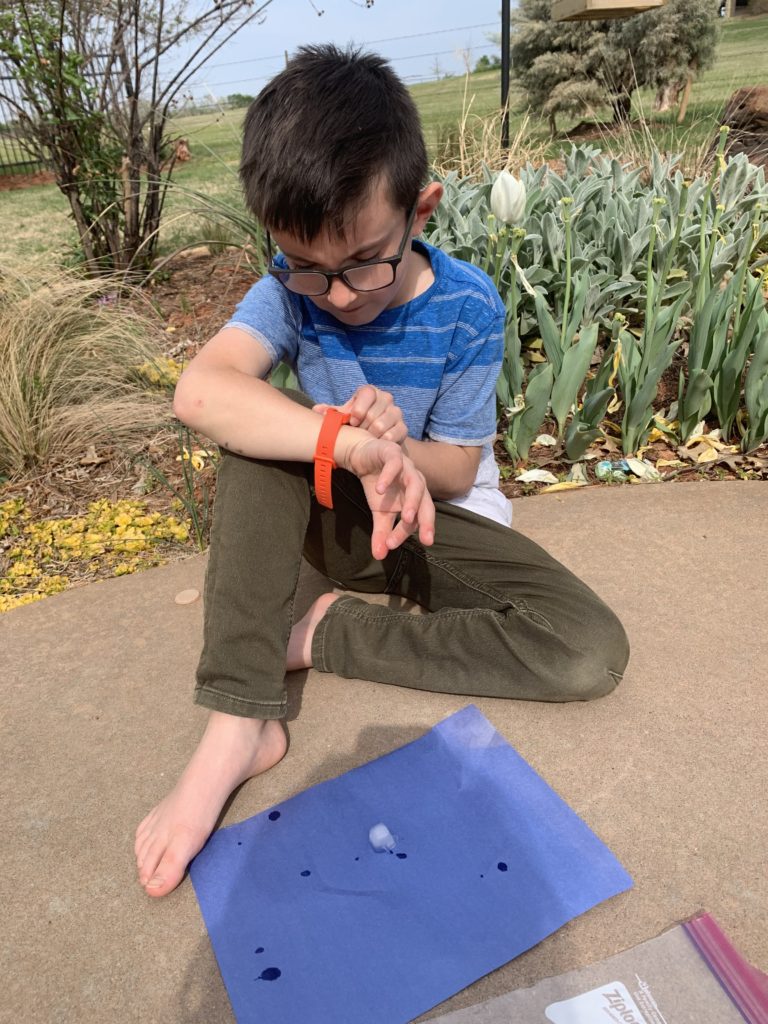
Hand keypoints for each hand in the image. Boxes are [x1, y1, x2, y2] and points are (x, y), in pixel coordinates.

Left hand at [314, 385, 407, 444]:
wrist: (376, 437)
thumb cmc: (357, 422)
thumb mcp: (344, 416)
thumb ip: (331, 412)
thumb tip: (316, 410)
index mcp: (370, 392)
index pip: (367, 393)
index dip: (358, 408)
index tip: (352, 421)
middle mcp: (385, 398)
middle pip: (374, 412)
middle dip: (362, 426)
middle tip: (357, 434)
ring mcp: (396, 412)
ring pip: (383, 424)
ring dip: (371, 435)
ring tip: (366, 439)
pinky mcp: (404, 427)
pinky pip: (394, 434)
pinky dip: (383, 441)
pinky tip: (376, 444)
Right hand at [337, 435, 434, 559]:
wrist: (364, 456)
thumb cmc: (378, 484)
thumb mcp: (379, 511)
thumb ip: (382, 532)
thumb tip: (378, 556)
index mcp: (416, 499)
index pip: (414, 520)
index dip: (404, 533)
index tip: (391, 545)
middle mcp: (416, 483)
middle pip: (426, 502)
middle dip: (427, 521)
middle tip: (427, 539)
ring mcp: (407, 467)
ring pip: (416, 484)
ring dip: (413, 501)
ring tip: (407, 517)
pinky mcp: (393, 454)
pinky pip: (395, 465)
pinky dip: (389, 477)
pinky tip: (380, 490)